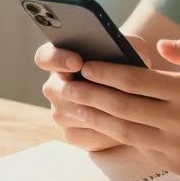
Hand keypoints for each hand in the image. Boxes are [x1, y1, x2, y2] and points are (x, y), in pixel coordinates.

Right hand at [35, 35, 155, 151]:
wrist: (134, 91)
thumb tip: (125, 51)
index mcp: (60, 59)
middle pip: (57, 90)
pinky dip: (104, 132)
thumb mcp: (132, 49)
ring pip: (72, 114)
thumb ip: (127, 44)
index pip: (44, 57)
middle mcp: (54, 86)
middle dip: (84, 91)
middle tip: (109, 91)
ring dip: (97, 112)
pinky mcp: (72, 134)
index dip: (57, 59)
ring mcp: (60, 112)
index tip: (77, 62)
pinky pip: (84, 136)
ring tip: (126, 109)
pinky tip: (126, 125)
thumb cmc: (129, 63)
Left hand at [69, 36, 179, 180]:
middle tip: (66, 84)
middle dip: (91, 94)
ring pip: (126, 130)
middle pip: (123, 106)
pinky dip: (120, 135)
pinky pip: (142, 147)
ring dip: (97, 117)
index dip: (106, 72)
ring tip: (75, 105)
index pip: (137, 80)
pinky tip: (104, 125)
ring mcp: (179, 147)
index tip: (86, 64)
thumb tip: (159, 48)